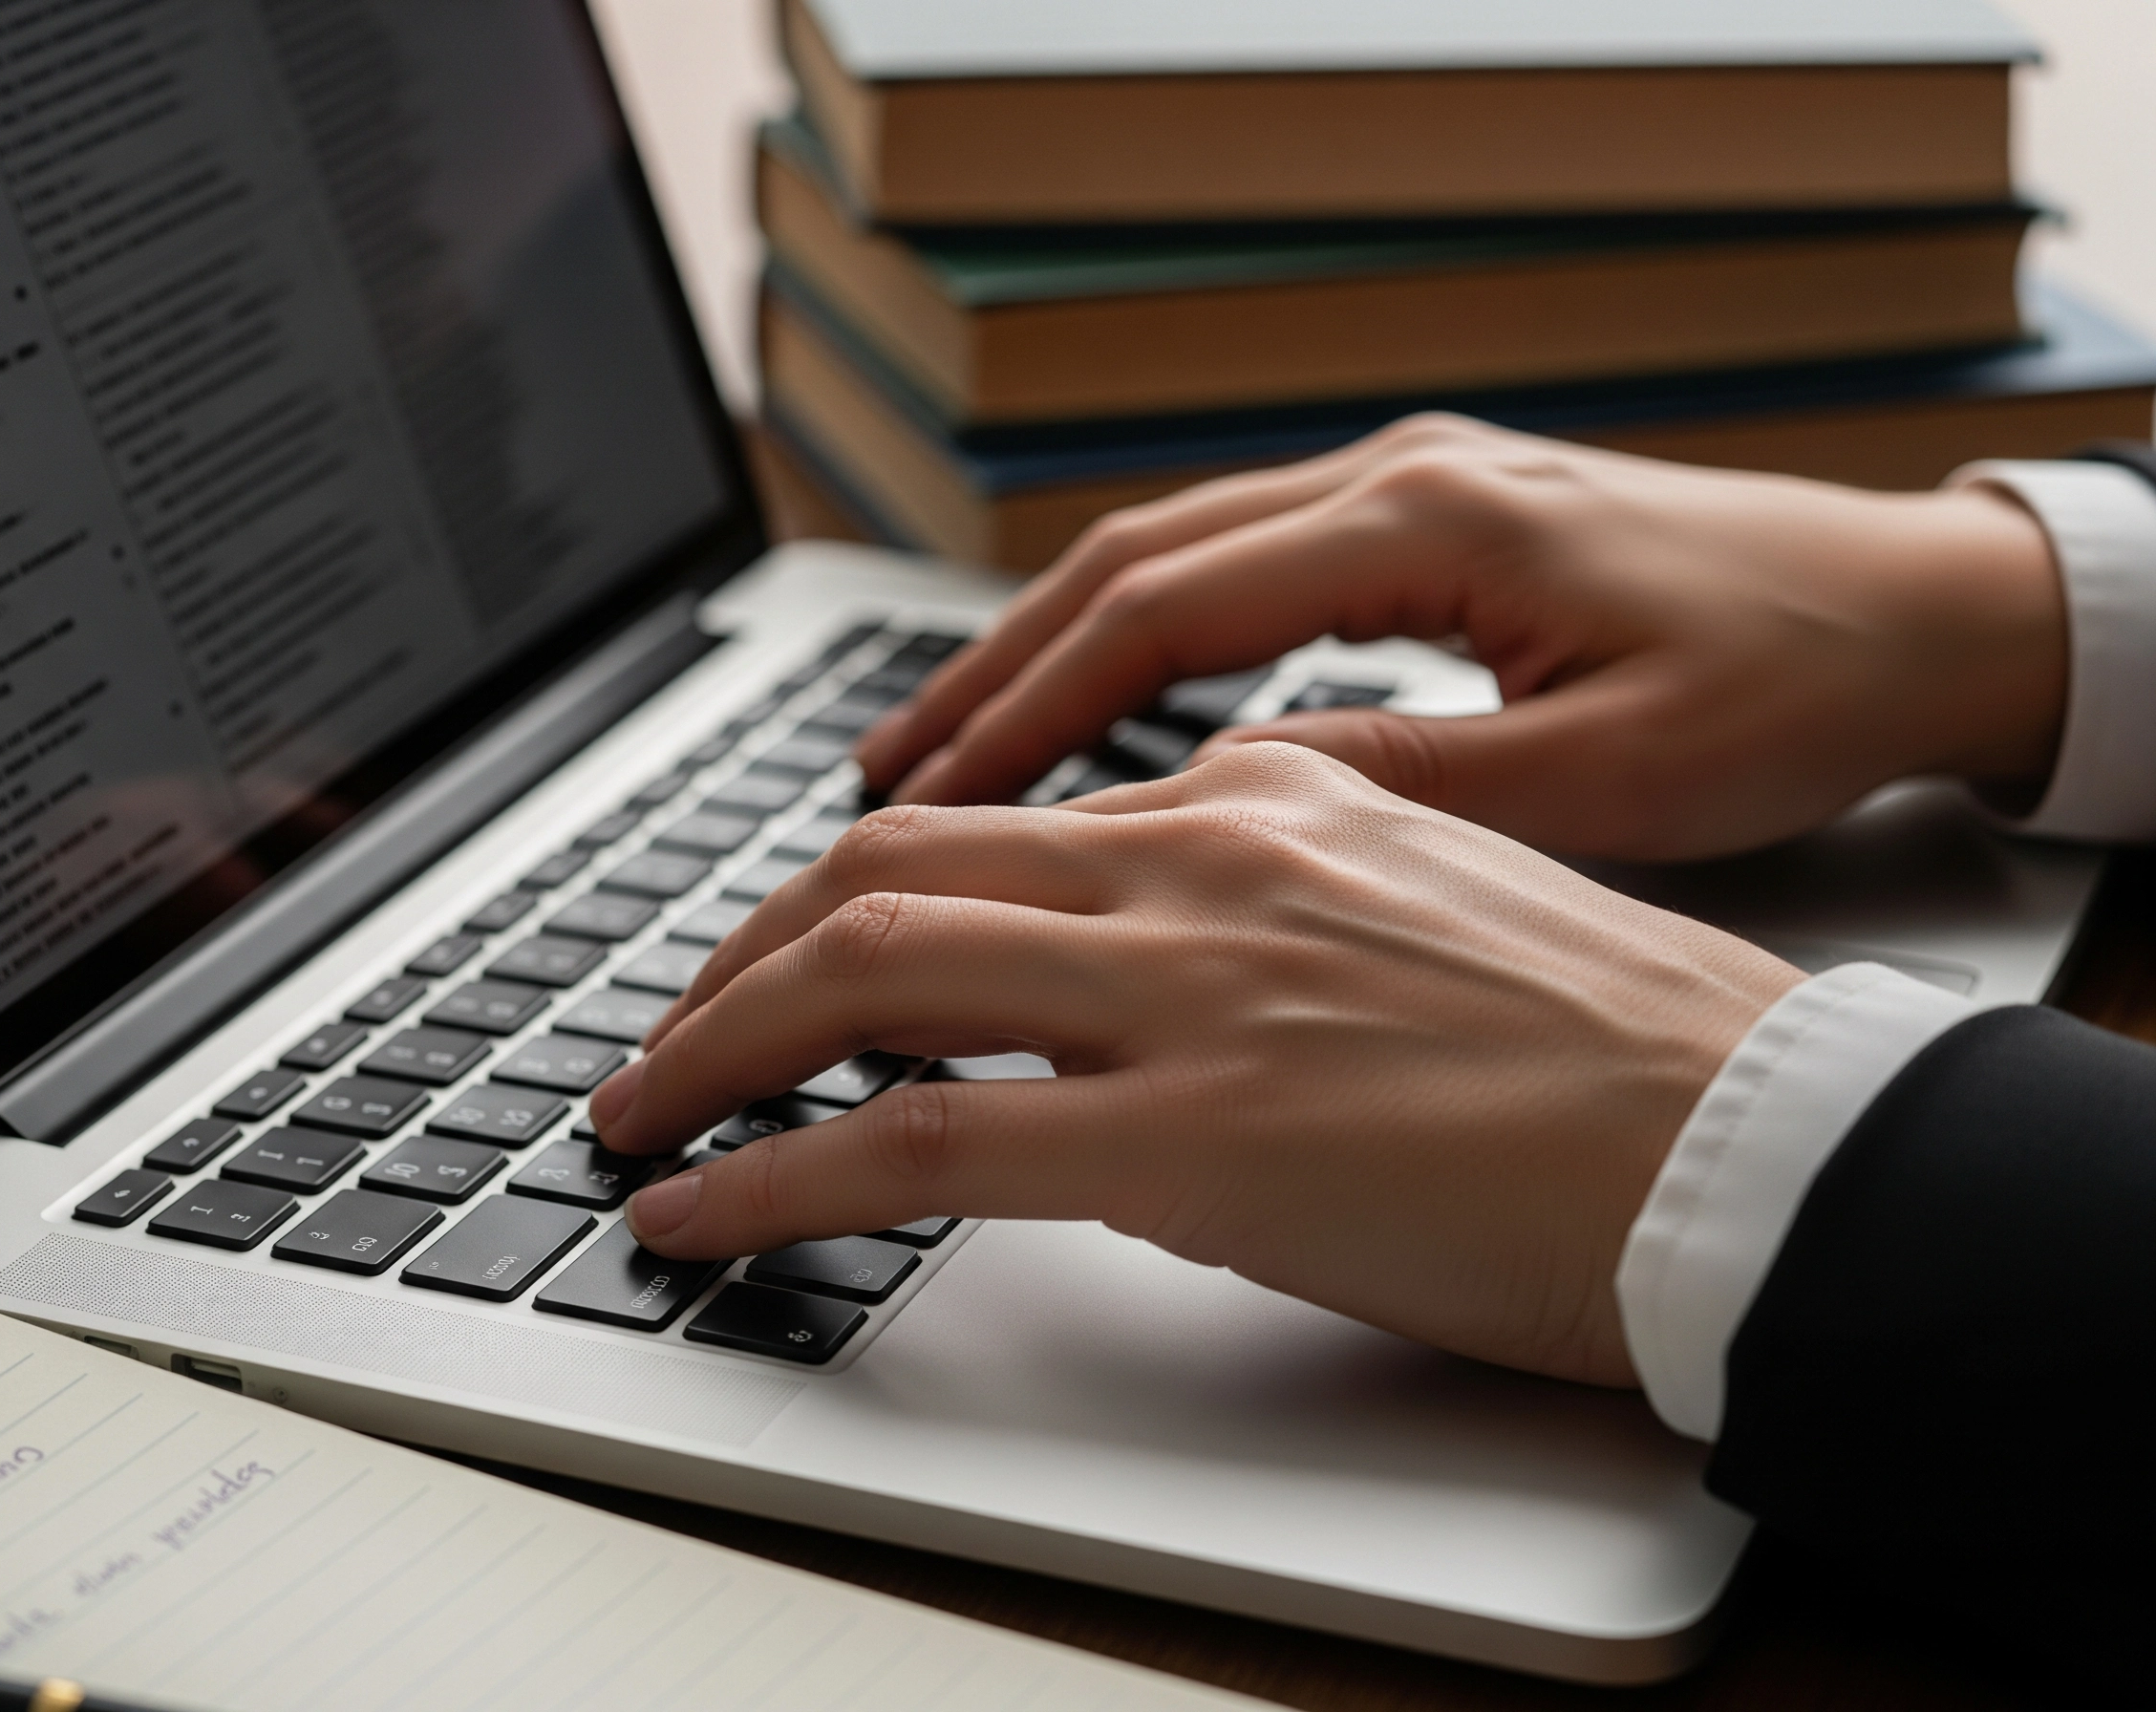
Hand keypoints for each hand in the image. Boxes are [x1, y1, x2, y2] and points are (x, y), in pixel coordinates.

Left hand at [591, 745, 1800, 1385]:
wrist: (1749, 1137)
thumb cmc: (1609, 1049)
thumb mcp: (1414, 907)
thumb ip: (1262, 903)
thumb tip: (1144, 963)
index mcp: (1259, 798)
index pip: (994, 816)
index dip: (852, 890)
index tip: (793, 953)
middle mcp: (1201, 858)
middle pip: (883, 864)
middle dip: (735, 953)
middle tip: (670, 1030)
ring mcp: (1187, 988)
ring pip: (862, 968)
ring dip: (711, 1045)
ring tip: (638, 1119)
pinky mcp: (1191, 1136)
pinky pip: (916, 1142)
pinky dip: (773, 1173)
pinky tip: (704, 1214)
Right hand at [856, 415, 2065, 859]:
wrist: (1914, 609)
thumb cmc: (1789, 685)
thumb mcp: (1601, 776)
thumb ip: (1403, 788)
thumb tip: (1217, 811)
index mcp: (1429, 521)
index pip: (1160, 609)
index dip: (1023, 711)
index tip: (925, 802)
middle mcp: (1397, 479)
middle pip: (1128, 566)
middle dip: (988, 679)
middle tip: (874, 784)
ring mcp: (1406, 490)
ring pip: (1167, 563)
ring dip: (1045, 661)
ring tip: (940, 763)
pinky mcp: (1426, 527)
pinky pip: (1235, 577)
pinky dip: (1136, 651)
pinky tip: (1089, 722)